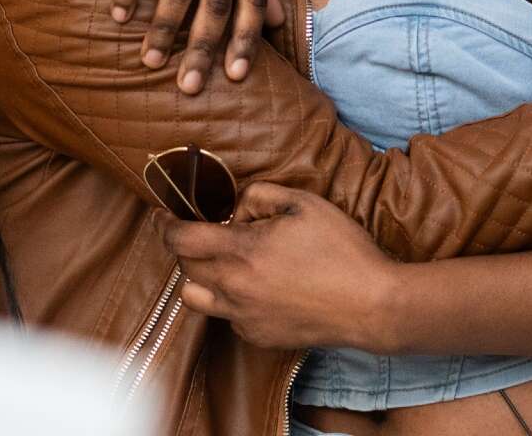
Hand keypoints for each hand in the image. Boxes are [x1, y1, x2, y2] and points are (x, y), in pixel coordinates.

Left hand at [155, 185, 397, 351]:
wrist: (369, 303)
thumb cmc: (341, 248)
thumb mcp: (304, 203)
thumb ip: (261, 195)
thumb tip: (237, 206)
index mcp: (243, 250)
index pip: (182, 239)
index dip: (165, 224)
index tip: (162, 214)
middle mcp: (234, 288)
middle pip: (184, 268)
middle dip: (184, 247)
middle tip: (200, 231)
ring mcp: (243, 317)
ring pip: (196, 298)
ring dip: (199, 277)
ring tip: (223, 262)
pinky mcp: (256, 337)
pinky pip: (226, 316)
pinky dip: (229, 299)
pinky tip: (256, 285)